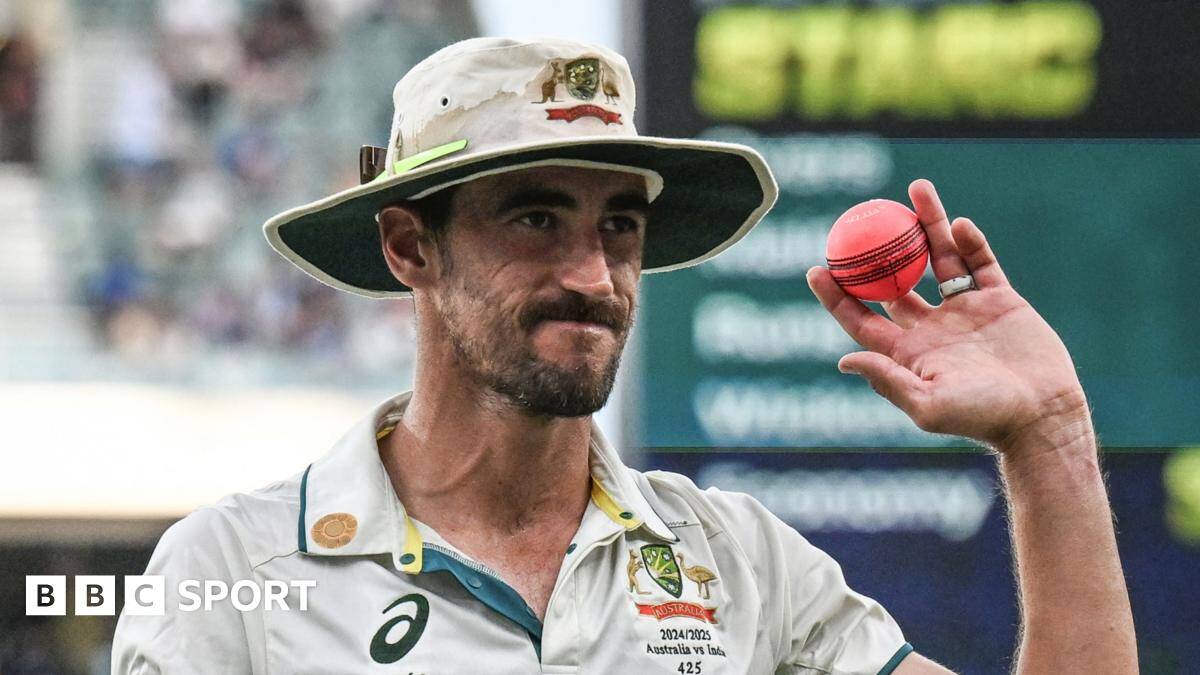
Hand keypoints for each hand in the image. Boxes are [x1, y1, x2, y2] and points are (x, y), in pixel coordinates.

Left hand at [807, 179, 1090, 451]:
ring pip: (939, 258)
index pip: (862, 318)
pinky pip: (980, 262)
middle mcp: (932, 327)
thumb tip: (844, 359)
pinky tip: (958, 224)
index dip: (837, 296)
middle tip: (861, 216)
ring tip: (917, 188)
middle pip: (896, 279)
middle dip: (877, 249)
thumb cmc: (983, 418)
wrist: (1042, 415)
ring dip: (928, 224)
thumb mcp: (928, 405)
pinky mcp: (1000, 301)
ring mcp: (965, 311)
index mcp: (908, 352)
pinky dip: (970, 242)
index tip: (816, 268)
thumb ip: (887, 380)